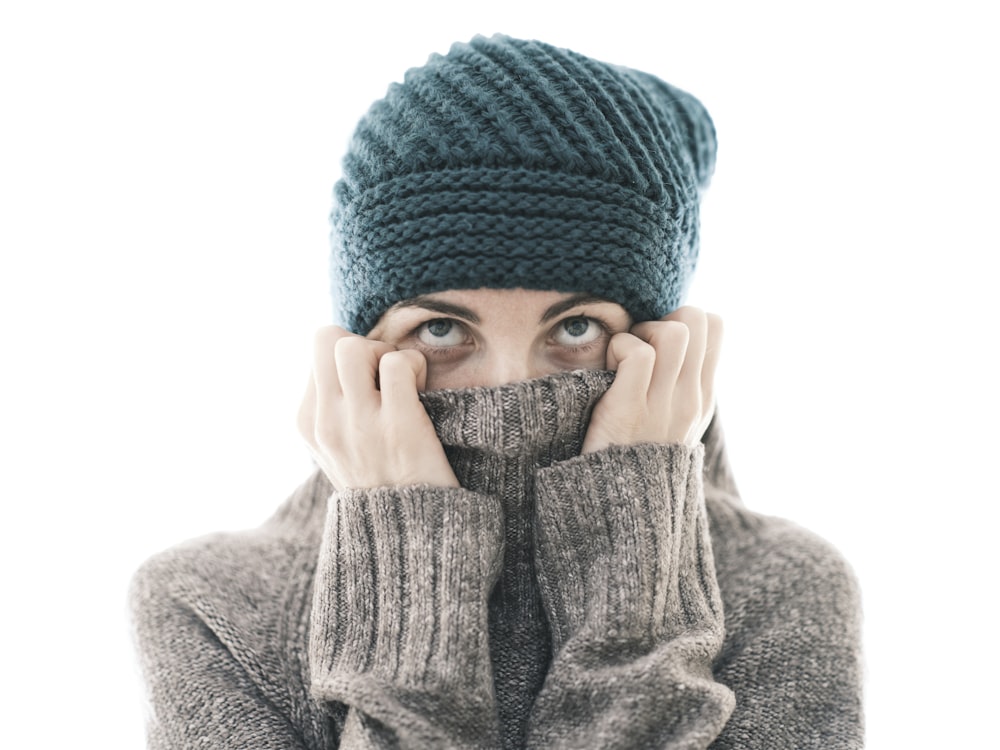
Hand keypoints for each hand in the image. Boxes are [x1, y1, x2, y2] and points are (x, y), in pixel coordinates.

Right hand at [297, 326, 459, 489]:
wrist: (411, 537)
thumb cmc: (384, 486)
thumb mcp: (340, 450)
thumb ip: (335, 408)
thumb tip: (347, 360)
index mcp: (307, 424)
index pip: (318, 353)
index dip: (351, 361)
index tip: (371, 388)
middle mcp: (324, 422)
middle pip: (326, 339)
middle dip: (362, 344)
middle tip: (385, 375)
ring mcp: (357, 424)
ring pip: (353, 346)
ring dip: (386, 353)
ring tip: (402, 383)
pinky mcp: (398, 426)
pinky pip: (397, 363)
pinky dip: (415, 366)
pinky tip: (423, 391)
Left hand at [582, 307, 721, 452]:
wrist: (618, 515)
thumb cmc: (629, 461)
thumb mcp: (667, 425)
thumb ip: (673, 386)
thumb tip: (664, 344)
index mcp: (701, 398)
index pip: (715, 325)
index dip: (681, 320)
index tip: (655, 345)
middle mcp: (689, 399)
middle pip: (696, 318)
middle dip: (660, 319)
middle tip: (636, 350)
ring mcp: (663, 406)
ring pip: (673, 331)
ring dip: (639, 333)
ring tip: (620, 362)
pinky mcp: (628, 412)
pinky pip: (637, 354)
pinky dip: (618, 351)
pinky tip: (606, 375)